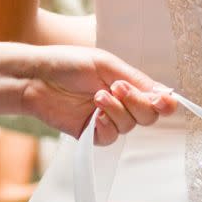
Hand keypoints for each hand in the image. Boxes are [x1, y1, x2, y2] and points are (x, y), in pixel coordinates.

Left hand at [23, 46, 177, 144]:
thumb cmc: (68, 64)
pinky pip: (111, 137)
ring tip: (97, 95)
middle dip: (138, 103)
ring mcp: (107, 120)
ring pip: (129, 126)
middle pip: (149, 117)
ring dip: (116, 109)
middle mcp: (122, 105)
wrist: (36, 76)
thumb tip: (165, 93)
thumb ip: (136, 80)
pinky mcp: (92, 134)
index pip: (158, 100)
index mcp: (129, 86)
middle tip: (118, 87)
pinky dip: (105, 124)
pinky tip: (93, 112)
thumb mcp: (107, 64)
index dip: (165, 103)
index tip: (161, 99)